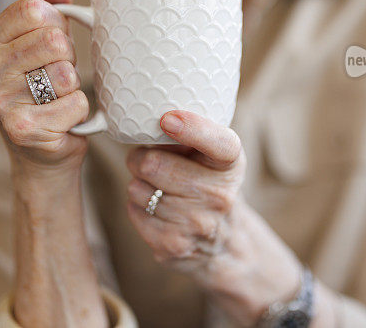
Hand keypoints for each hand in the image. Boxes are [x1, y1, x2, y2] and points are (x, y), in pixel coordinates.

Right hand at [0, 0, 89, 175]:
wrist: (42, 154)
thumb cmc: (43, 91)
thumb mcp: (42, 42)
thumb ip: (48, 7)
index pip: (35, 10)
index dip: (57, 25)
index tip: (50, 47)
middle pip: (54, 40)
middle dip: (68, 59)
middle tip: (56, 79)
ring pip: (66, 72)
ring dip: (73, 87)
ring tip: (57, 99)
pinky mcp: (22, 129)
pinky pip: (76, 102)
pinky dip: (80, 112)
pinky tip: (62, 121)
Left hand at [126, 110, 304, 324]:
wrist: (225, 242)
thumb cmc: (209, 183)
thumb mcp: (213, 155)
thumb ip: (191, 133)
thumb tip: (151, 120)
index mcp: (231, 163)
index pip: (218, 142)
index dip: (191, 129)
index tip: (167, 119)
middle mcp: (220, 195)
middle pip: (153, 164)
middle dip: (141, 158)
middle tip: (149, 161)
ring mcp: (197, 224)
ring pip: (138, 188)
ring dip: (139, 184)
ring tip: (157, 188)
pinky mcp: (174, 245)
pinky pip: (133, 211)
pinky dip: (137, 206)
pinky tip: (155, 209)